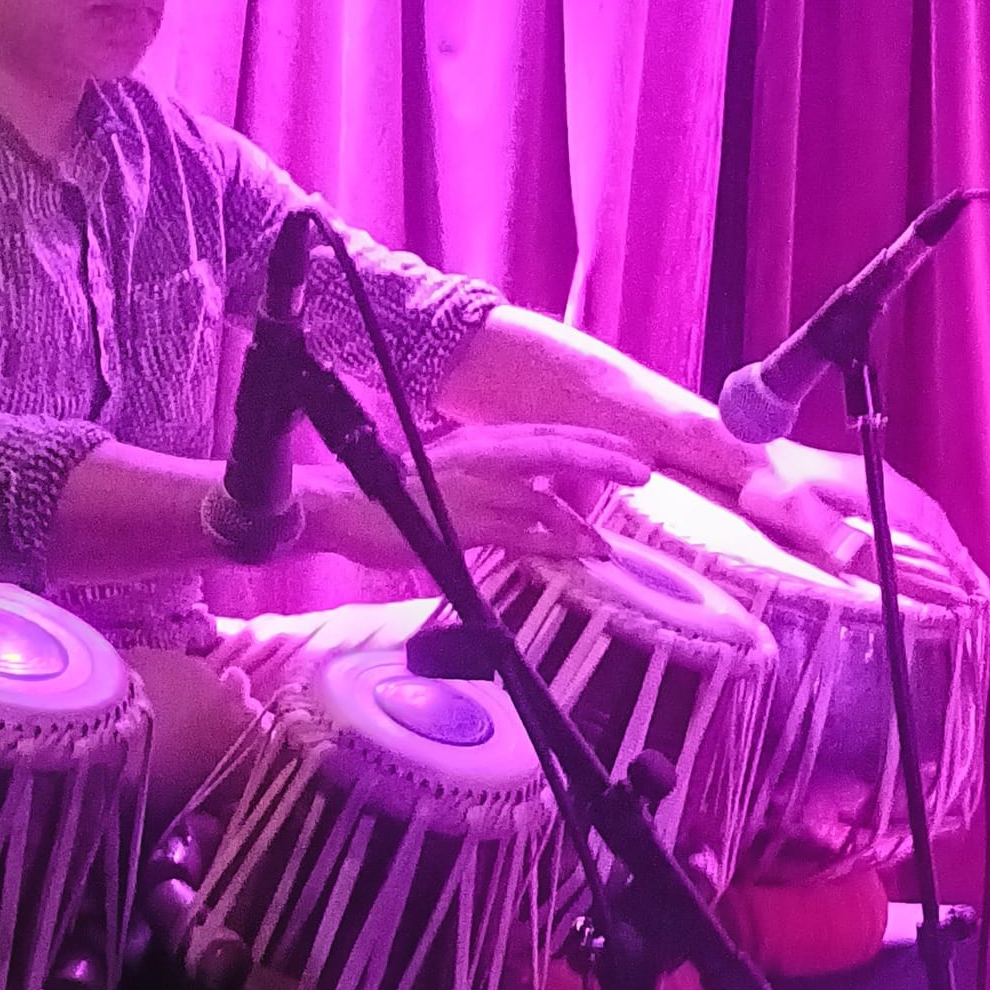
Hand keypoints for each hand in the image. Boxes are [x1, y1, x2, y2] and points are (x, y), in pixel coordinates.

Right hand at [299, 422, 651, 567]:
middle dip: (604, 459)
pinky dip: (553, 543)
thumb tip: (521, 497)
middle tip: (646, 470)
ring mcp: (476, 489)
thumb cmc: (390, 491)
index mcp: (480, 443)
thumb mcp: (446, 472)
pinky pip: (520, 533)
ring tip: (609, 540)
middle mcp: (483, 457)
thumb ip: (487, 479)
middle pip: (555, 451)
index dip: (590, 440)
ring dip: (580, 518)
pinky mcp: (465, 523)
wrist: (342, 503)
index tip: (628, 448)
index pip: (546, 435)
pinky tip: (576, 554)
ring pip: (543, 498)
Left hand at [736, 437, 974, 600]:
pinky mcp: (866, 484)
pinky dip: (930, 533)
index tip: (971, 590)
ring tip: (966, 578)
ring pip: (925, 517)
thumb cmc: (770, 486)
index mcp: (873, 491)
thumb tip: (871, 562)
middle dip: (959, 558)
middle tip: (979, 592)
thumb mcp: (799, 515)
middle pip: (934, 523)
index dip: (949, 562)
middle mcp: (883, 483)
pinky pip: (911, 511)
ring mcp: (876, 481)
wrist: (750, 454)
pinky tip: (931, 549)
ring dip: (947, 547)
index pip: (925, 530)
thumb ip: (836, 538)